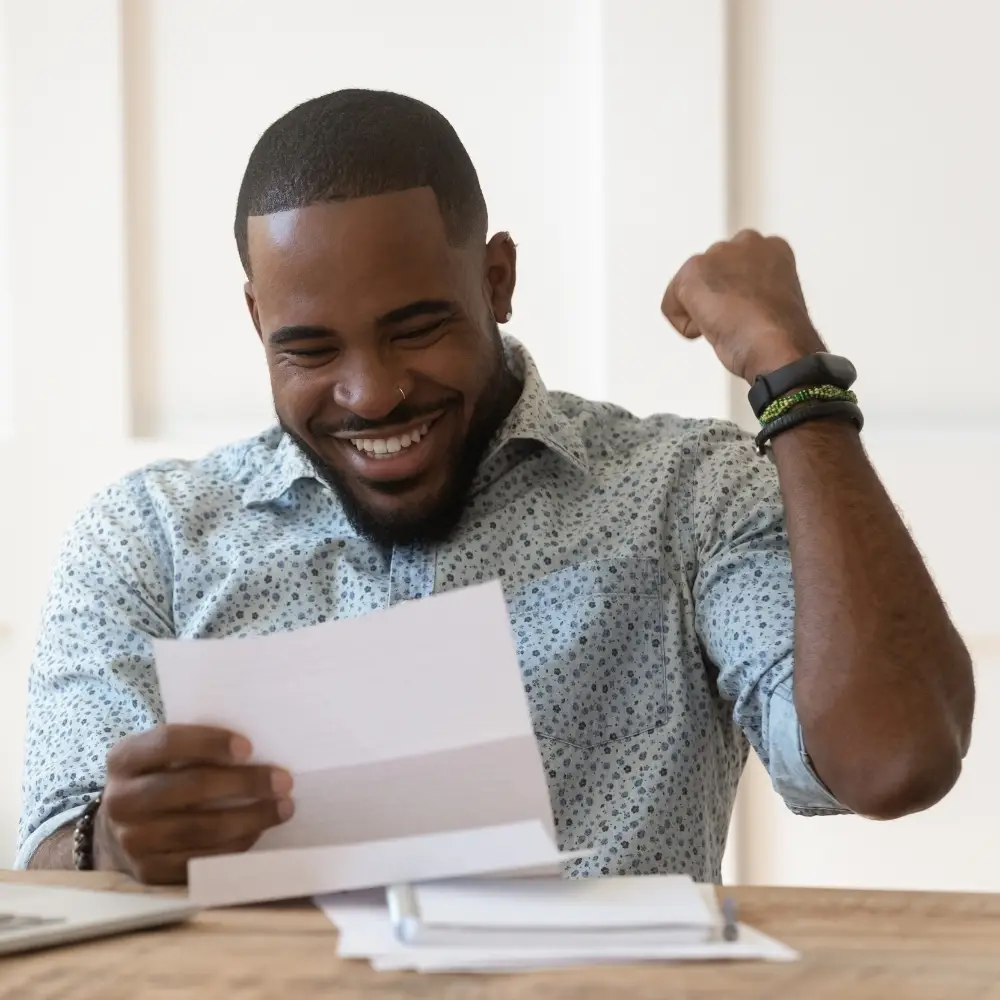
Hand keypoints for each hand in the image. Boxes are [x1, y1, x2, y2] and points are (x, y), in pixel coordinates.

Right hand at [95, 724, 293, 884]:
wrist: (117, 830)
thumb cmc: (157, 779)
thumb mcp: (160, 756)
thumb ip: (194, 748)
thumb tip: (259, 747)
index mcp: (124, 759)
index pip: (168, 742)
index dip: (210, 743)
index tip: (250, 747)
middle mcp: (121, 799)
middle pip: (190, 787)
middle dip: (244, 783)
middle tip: (283, 780)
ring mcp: (132, 840)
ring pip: (199, 829)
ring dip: (249, 818)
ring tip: (282, 808)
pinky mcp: (147, 872)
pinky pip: (198, 861)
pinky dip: (234, 847)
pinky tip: (257, 832)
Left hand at [661, 229, 825, 383]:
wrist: (777, 344)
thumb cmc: (781, 336)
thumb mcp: (773, 302)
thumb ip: (754, 290)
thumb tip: (737, 304)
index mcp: (772, 248)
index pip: (735, 268)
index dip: (737, 298)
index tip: (750, 312)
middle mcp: (746, 242)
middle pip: (710, 274)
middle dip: (716, 299)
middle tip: (736, 321)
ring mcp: (718, 254)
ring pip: (691, 288)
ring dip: (702, 311)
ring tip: (728, 325)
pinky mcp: (693, 272)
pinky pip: (671, 306)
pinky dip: (685, 326)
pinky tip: (711, 330)